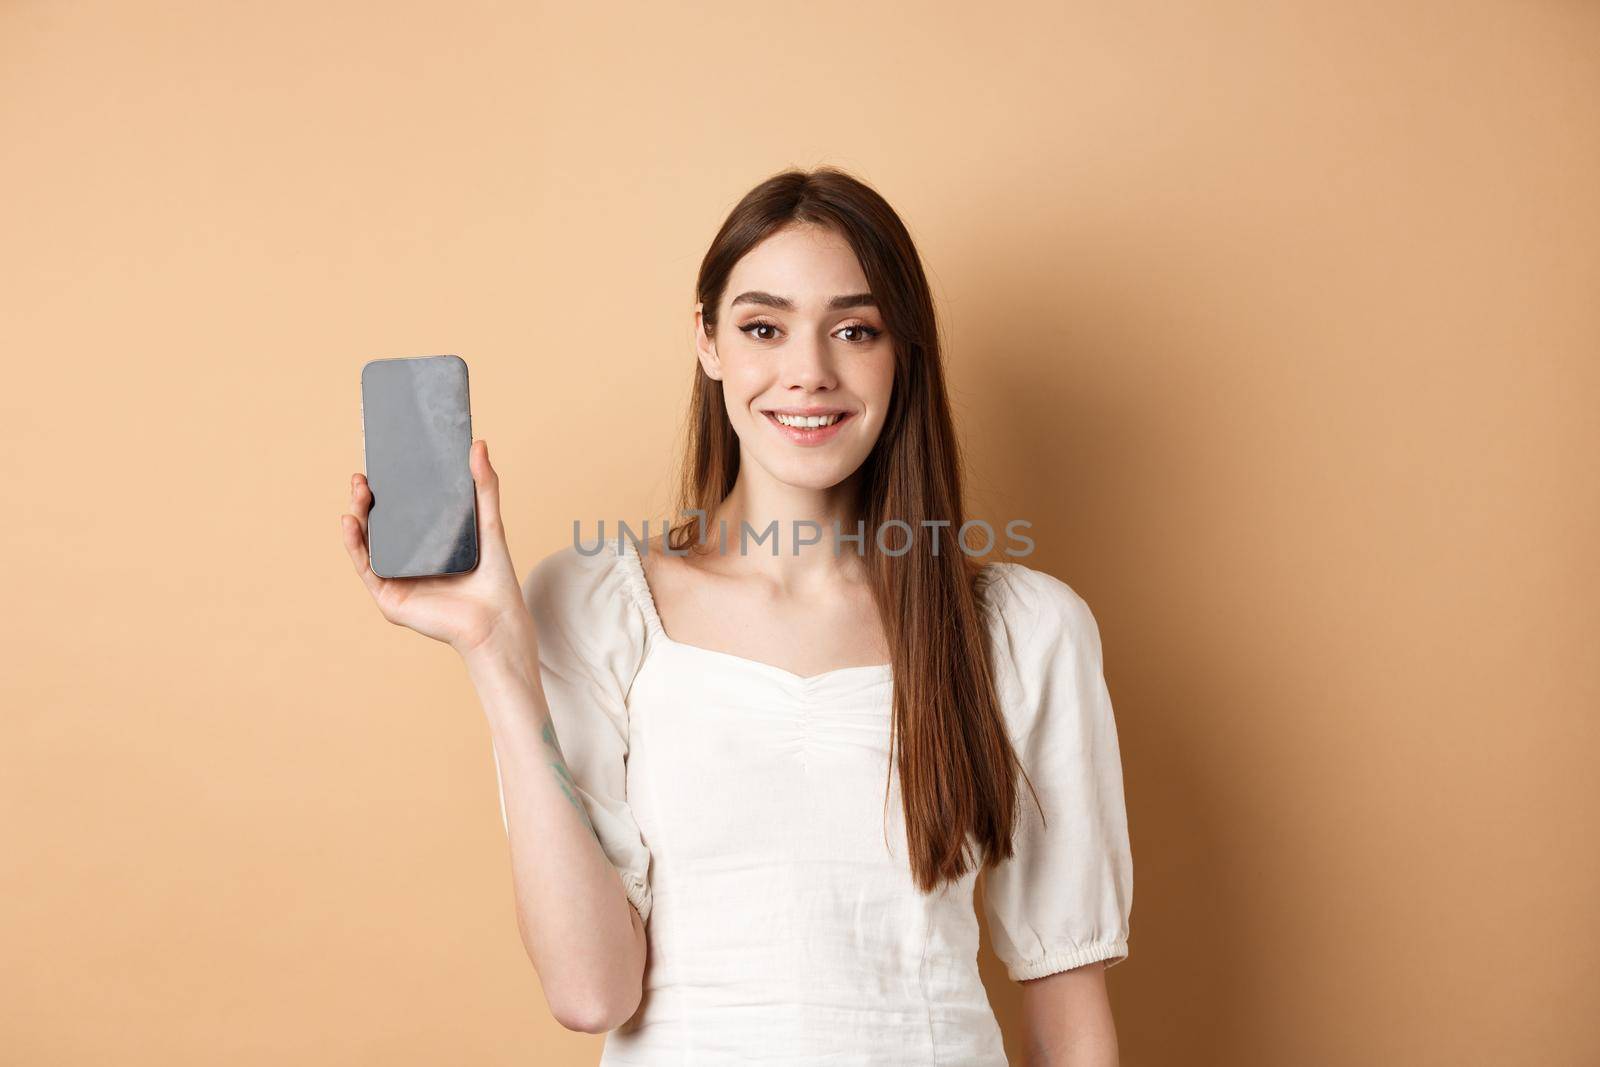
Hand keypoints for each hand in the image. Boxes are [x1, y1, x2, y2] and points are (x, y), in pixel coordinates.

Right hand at [340, 439, 533, 658]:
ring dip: (356, 516)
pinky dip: (355, 544)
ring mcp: (397, 579)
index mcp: (429, 545)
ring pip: (367, 544)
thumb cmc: (496, 580)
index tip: (380, 464)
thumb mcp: (489, 524)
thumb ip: (484, 486)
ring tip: (358, 492)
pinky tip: (351, 522)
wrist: (497, 621)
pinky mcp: (390, 598)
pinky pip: (366, 567)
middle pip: (379, 525)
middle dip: (365, 499)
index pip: (402, 512)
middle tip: (363, 477)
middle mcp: (409, 561)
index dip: (387, 489)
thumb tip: (480, 444)